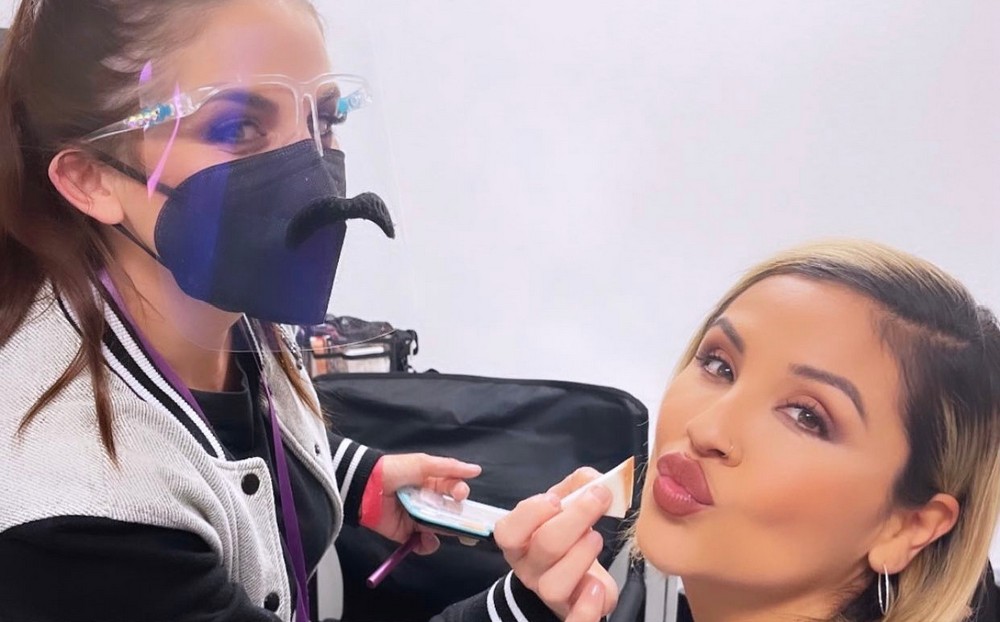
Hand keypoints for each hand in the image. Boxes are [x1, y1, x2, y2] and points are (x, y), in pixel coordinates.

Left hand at [368, 453, 480, 554]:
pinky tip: (424, 539)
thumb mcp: (423, 464)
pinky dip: (426, 545)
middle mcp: (428, 502)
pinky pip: (423, 543)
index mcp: (433, 483)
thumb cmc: (394, 470)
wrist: (365, 487)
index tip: (460, 495)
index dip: (460, 493)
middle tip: (458, 520)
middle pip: (451, 513)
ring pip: (440, 530)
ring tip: (434, 528)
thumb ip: (450, 467)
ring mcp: (418, 518)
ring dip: (443, 532)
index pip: (454, 490)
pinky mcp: (406, 533)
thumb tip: (476, 470)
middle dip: (457, 518)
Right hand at [494, 468, 618, 621]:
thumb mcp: (565, 505)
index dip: (533, 512)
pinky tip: (598, 584)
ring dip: (582, 555)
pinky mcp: (572, 611)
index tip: (556, 499)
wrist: (572, 576)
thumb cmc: (564, 534)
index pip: (508, 531)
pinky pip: (575, 619)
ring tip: (596, 536)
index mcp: (518, 541)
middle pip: (544, 547)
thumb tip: (595, 480)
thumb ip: (579, 485)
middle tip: (598, 498)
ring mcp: (548, 593)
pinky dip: (588, 607)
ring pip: (555, 584)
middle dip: (575, 519)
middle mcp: (528, 569)